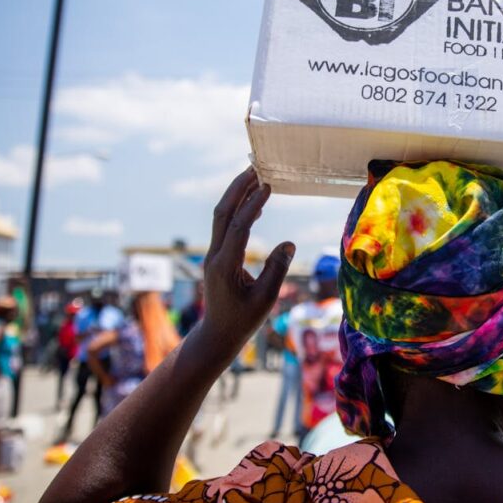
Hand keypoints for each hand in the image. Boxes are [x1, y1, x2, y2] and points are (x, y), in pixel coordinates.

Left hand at [199, 168, 294, 356]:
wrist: (217, 335)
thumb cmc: (243, 321)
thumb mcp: (264, 299)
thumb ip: (276, 269)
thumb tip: (289, 243)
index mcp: (224, 265)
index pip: (239, 226)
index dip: (253, 204)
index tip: (268, 185)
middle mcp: (214, 255)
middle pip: (222, 213)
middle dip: (237, 188)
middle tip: (255, 167)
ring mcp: (213, 255)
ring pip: (221, 217)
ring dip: (237, 196)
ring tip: (255, 177)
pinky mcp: (217, 257)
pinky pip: (226, 227)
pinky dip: (239, 211)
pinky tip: (255, 205)